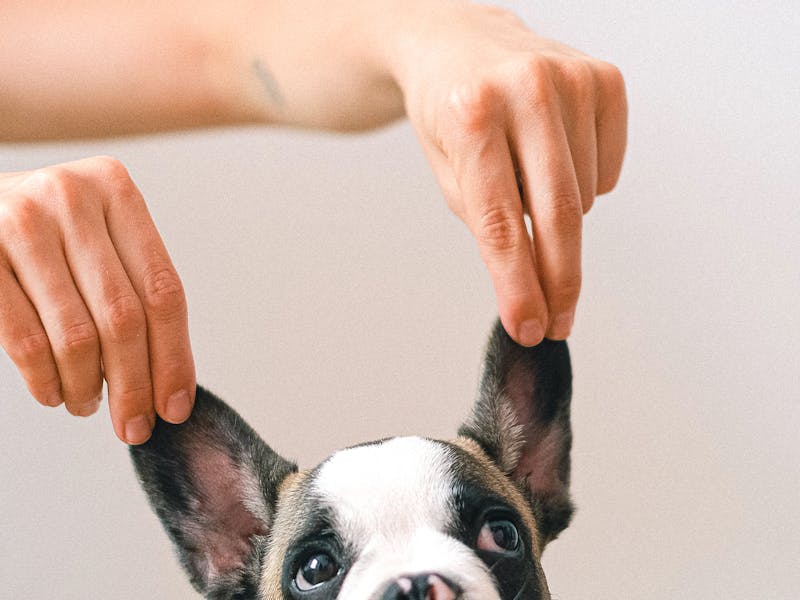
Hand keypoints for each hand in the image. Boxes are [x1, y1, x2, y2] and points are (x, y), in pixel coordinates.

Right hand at [0, 156, 194, 442]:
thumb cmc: (49, 233)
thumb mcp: (98, 236)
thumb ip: (135, 288)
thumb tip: (170, 383)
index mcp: (115, 190)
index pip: (163, 291)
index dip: (174, 358)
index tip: (176, 407)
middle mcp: (71, 197)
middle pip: (124, 317)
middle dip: (134, 385)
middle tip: (134, 426)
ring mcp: (18, 222)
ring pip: (76, 335)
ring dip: (87, 387)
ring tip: (88, 404)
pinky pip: (24, 340)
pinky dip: (45, 380)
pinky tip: (54, 393)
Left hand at [391, 3, 626, 343]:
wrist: (457, 42)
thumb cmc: (449, 111)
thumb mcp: (447, 170)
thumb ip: (488, 223)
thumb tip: (533, 285)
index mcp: (472, 115)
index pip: (501, 223)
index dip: (518, 285)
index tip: (531, 327)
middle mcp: (525, 89)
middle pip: (557, 214)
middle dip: (559, 281)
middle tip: (558, 321)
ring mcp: (571, 78)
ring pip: (584, 197)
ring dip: (558, 215)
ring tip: (525, 177)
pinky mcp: (604, 78)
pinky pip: (609, 170)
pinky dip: (586, 183)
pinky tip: (554, 156)